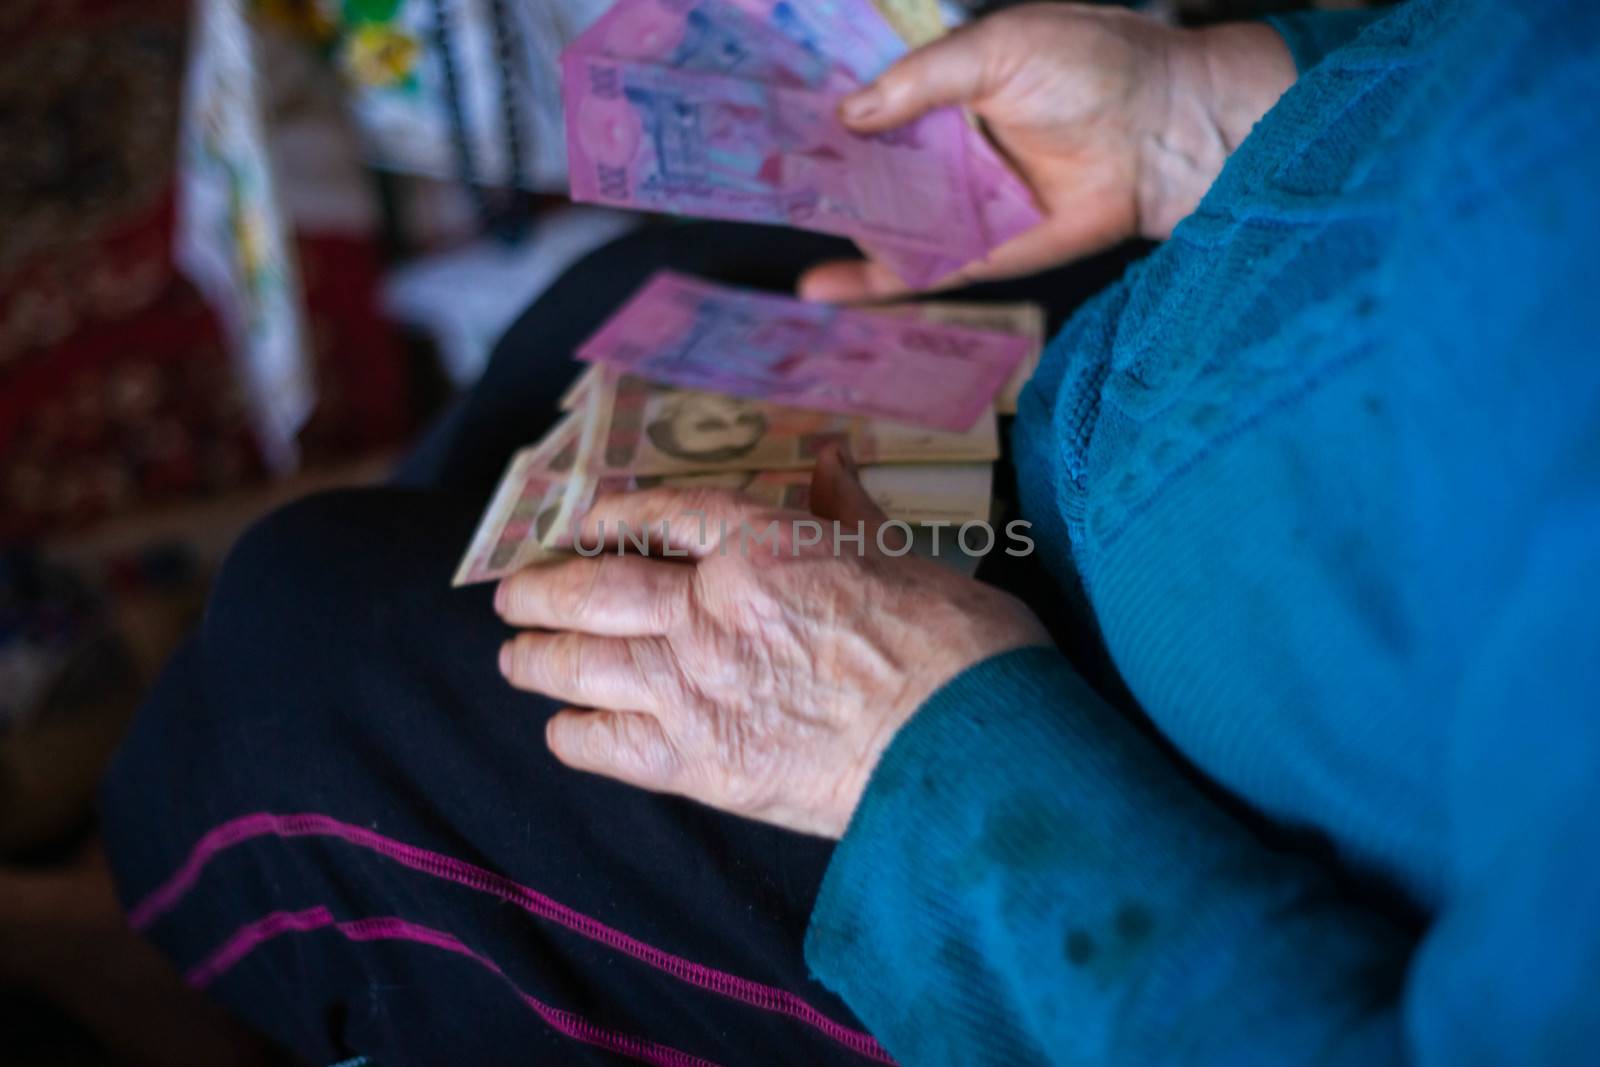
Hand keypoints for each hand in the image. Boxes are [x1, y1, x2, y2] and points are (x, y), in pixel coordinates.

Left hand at [494, 446, 1049, 836]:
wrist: (967, 748)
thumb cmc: (956, 644)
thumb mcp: (902, 553)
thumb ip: (847, 508)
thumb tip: (830, 454)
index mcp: (762, 546)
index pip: (661, 515)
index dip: (609, 515)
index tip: (581, 521)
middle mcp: (710, 610)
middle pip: (594, 589)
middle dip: (541, 590)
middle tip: (512, 593)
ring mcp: (696, 688)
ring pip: (580, 663)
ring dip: (536, 657)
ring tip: (516, 656)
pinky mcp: (702, 765)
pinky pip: (605, 745)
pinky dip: (574, 734)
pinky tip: (565, 728)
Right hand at [799, 4, 1296, 300]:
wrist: (1164, 132)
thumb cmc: (1092, 67)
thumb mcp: (999, 47)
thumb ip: (921, 79)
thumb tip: (849, 113)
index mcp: (945, 87)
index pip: (868, 97)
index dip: (819, 102)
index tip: (760, 105)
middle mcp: (942, 148)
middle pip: (862, 162)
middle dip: (810, 165)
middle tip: (745, 165)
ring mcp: (954, 203)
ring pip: (877, 217)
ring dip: (826, 219)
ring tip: (764, 215)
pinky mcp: (975, 251)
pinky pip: (915, 270)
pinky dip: (867, 281)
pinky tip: (817, 287)